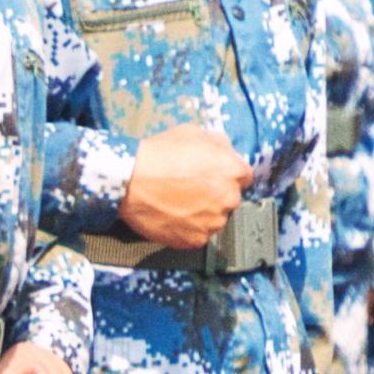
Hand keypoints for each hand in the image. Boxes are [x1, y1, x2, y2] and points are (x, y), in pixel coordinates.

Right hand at [118, 126, 249, 253]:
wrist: (129, 181)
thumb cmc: (158, 154)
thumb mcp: (192, 132)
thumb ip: (217, 143)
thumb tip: (225, 150)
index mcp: (233, 171)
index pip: (243, 177)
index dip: (226, 175)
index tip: (212, 176)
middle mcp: (229, 198)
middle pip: (229, 199)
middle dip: (215, 194)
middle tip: (189, 189)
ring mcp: (213, 222)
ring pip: (214, 219)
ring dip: (202, 213)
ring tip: (178, 203)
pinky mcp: (196, 240)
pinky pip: (197, 234)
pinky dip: (188, 228)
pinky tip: (172, 215)